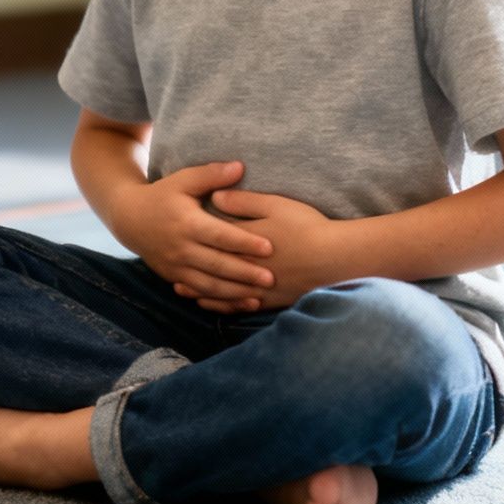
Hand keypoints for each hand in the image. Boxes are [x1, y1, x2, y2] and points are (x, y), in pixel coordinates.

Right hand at [107, 161, 275, 309]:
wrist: (130, 219)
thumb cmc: (163, 195)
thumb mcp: (183, 179)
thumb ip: (211, 174)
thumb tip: (240, 166)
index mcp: (187, 223)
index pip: (220, 235)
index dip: (244, 242)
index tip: (269, 247)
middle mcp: (181, 248)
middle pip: (217, 264)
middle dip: (244, 274)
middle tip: (271, 278)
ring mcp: (176, 266)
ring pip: (208, 285)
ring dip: (234, 293)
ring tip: (260, 297)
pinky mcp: (174, 278)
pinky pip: (199, 293)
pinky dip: (220, 302)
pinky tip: (240, 304)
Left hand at [176, 188, 337, 312]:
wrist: (336, 259)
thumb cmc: (307, 226)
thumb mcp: (275, 204)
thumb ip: (244, 200)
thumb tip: (216, 197)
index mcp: (244, 240)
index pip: (213, 237)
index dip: (194, 233)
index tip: (174, 230)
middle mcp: (246, 266)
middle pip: (211, 267)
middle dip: (189, 266)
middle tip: (167, 264)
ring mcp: (258, 286)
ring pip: (221, 290)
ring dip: (200, 290)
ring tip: (181, 290)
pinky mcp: (271, 299)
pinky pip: (240, 305)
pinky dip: (224, 306)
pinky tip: (214, 306)